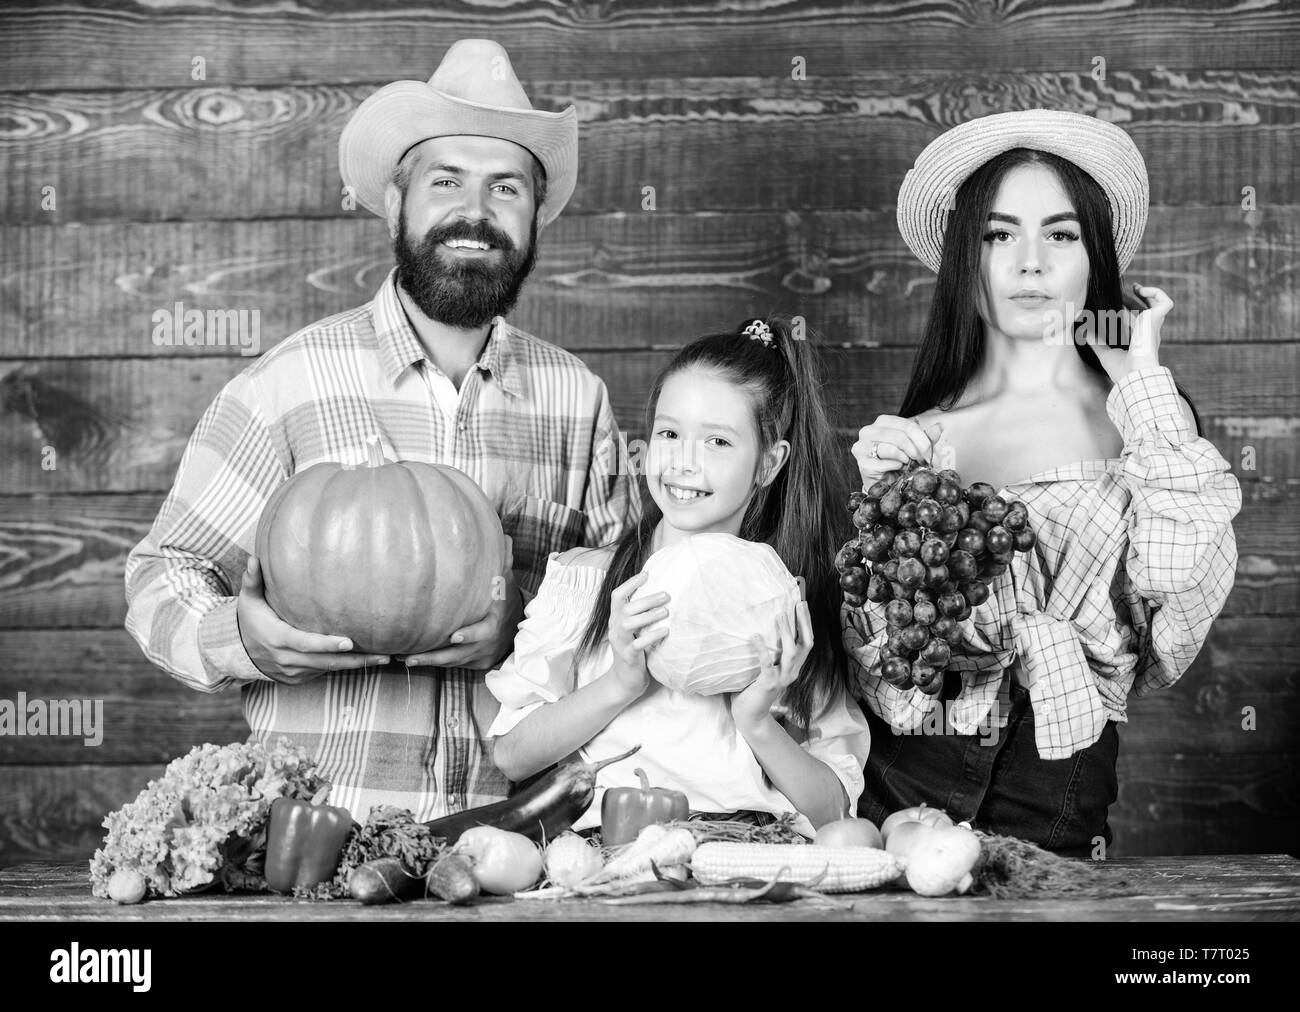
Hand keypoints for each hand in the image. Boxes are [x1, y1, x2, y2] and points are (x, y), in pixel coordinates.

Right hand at [236, 555, 389, 684]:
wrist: (238, 651)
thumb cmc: (250, 619)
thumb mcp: (248, 600)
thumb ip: (253, 580)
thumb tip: (255, 557)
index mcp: (278, 638)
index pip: (306, 643)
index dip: (327, 645)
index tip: (349, 642)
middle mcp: (287, 659)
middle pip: (325, 662)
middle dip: (355, 660)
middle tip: (383, 655)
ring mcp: (293, 672)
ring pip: (328, 670)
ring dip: (354, 666)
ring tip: (383, 658)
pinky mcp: (298, 679)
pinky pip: (322, 673)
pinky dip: (342, 667)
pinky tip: (366, 660)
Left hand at [404, 535, 522, 670]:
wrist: (520, 630)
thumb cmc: (505, 600)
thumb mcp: (507, 582)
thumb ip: (503, 561)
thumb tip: (504, 538)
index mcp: (495, 621)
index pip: (485, 629)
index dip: (470, 634)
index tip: (453, 636)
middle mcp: (488, 642)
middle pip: (462, 653)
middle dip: (439, 655)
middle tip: (413, 655)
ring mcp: (481, 655)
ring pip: (453, 662)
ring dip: (429, 661)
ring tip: (405, 659)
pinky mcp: (475, 664)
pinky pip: (453, 666)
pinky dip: (434, 664)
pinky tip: (410, 660)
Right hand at [603, 571, 669, 704]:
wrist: (624, 681)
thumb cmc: (634, 650)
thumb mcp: (633, 630)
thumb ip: (640, 614)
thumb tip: (659, 594)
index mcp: (615, 619)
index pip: (617, 596)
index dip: (630, 583)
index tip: (647, 574)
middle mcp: (615, 628)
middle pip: (626, 608)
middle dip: (646, 599)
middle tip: (667, 595)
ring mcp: (620, 643)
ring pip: (628, 624)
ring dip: (648, 616)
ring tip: (666, 611)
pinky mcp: (628, 657)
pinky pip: (638, 644)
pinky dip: (651, 636)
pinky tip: (665, 631)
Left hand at [731, 599, 813, 731]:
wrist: (750, 715)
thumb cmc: (755, 688)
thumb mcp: (768, 668)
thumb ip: (772, 653)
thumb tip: (765, 627)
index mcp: (794, 667)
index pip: (807, 643)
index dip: (806, 624)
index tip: (802, 605)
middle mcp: (792, 672)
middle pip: (805, 644)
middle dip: (803, 623)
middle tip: (798, 604)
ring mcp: (782, 679)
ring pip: (791, 652)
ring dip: (786, 632)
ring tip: (780, 615)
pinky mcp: (768, 684)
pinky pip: (767, 663)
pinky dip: (761, 649)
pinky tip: (755, 636)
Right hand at [852, 414, 943, 487]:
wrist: (885, 483)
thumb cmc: (898, 462)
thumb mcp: (914, 447)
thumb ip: (925, 438)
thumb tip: (939, 426)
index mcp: (883, 422)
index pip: (906, 424)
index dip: (921, 438)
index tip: (930, 452)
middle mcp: (869, 431)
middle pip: (899, 436)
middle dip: (915, 450)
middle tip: (924, 461)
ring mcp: (862, 447)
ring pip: (890, 448)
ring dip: (905, 459)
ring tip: (908, 464)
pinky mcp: (863, 463)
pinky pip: (884, 463)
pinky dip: (895, 467)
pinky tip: (897, 469)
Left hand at [1086, 283, 1171, 382]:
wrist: (1135, 373)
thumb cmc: (1122, 371)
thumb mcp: (1105, 353)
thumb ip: (1096, 342)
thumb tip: (1083, 332)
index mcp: (1139, 341)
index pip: (1136, 322)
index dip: (1128, 312)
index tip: (1116, 302)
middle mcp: (1148, 333)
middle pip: (1145, 311)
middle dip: (1135, 300)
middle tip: (1121, 291)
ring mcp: (1153, 326)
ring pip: (1156, 305)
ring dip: (1146, 294)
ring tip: (1134, 287)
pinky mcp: (1156, 320)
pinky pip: (1166, 302)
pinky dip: (1156, 293)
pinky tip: (1141, 291)